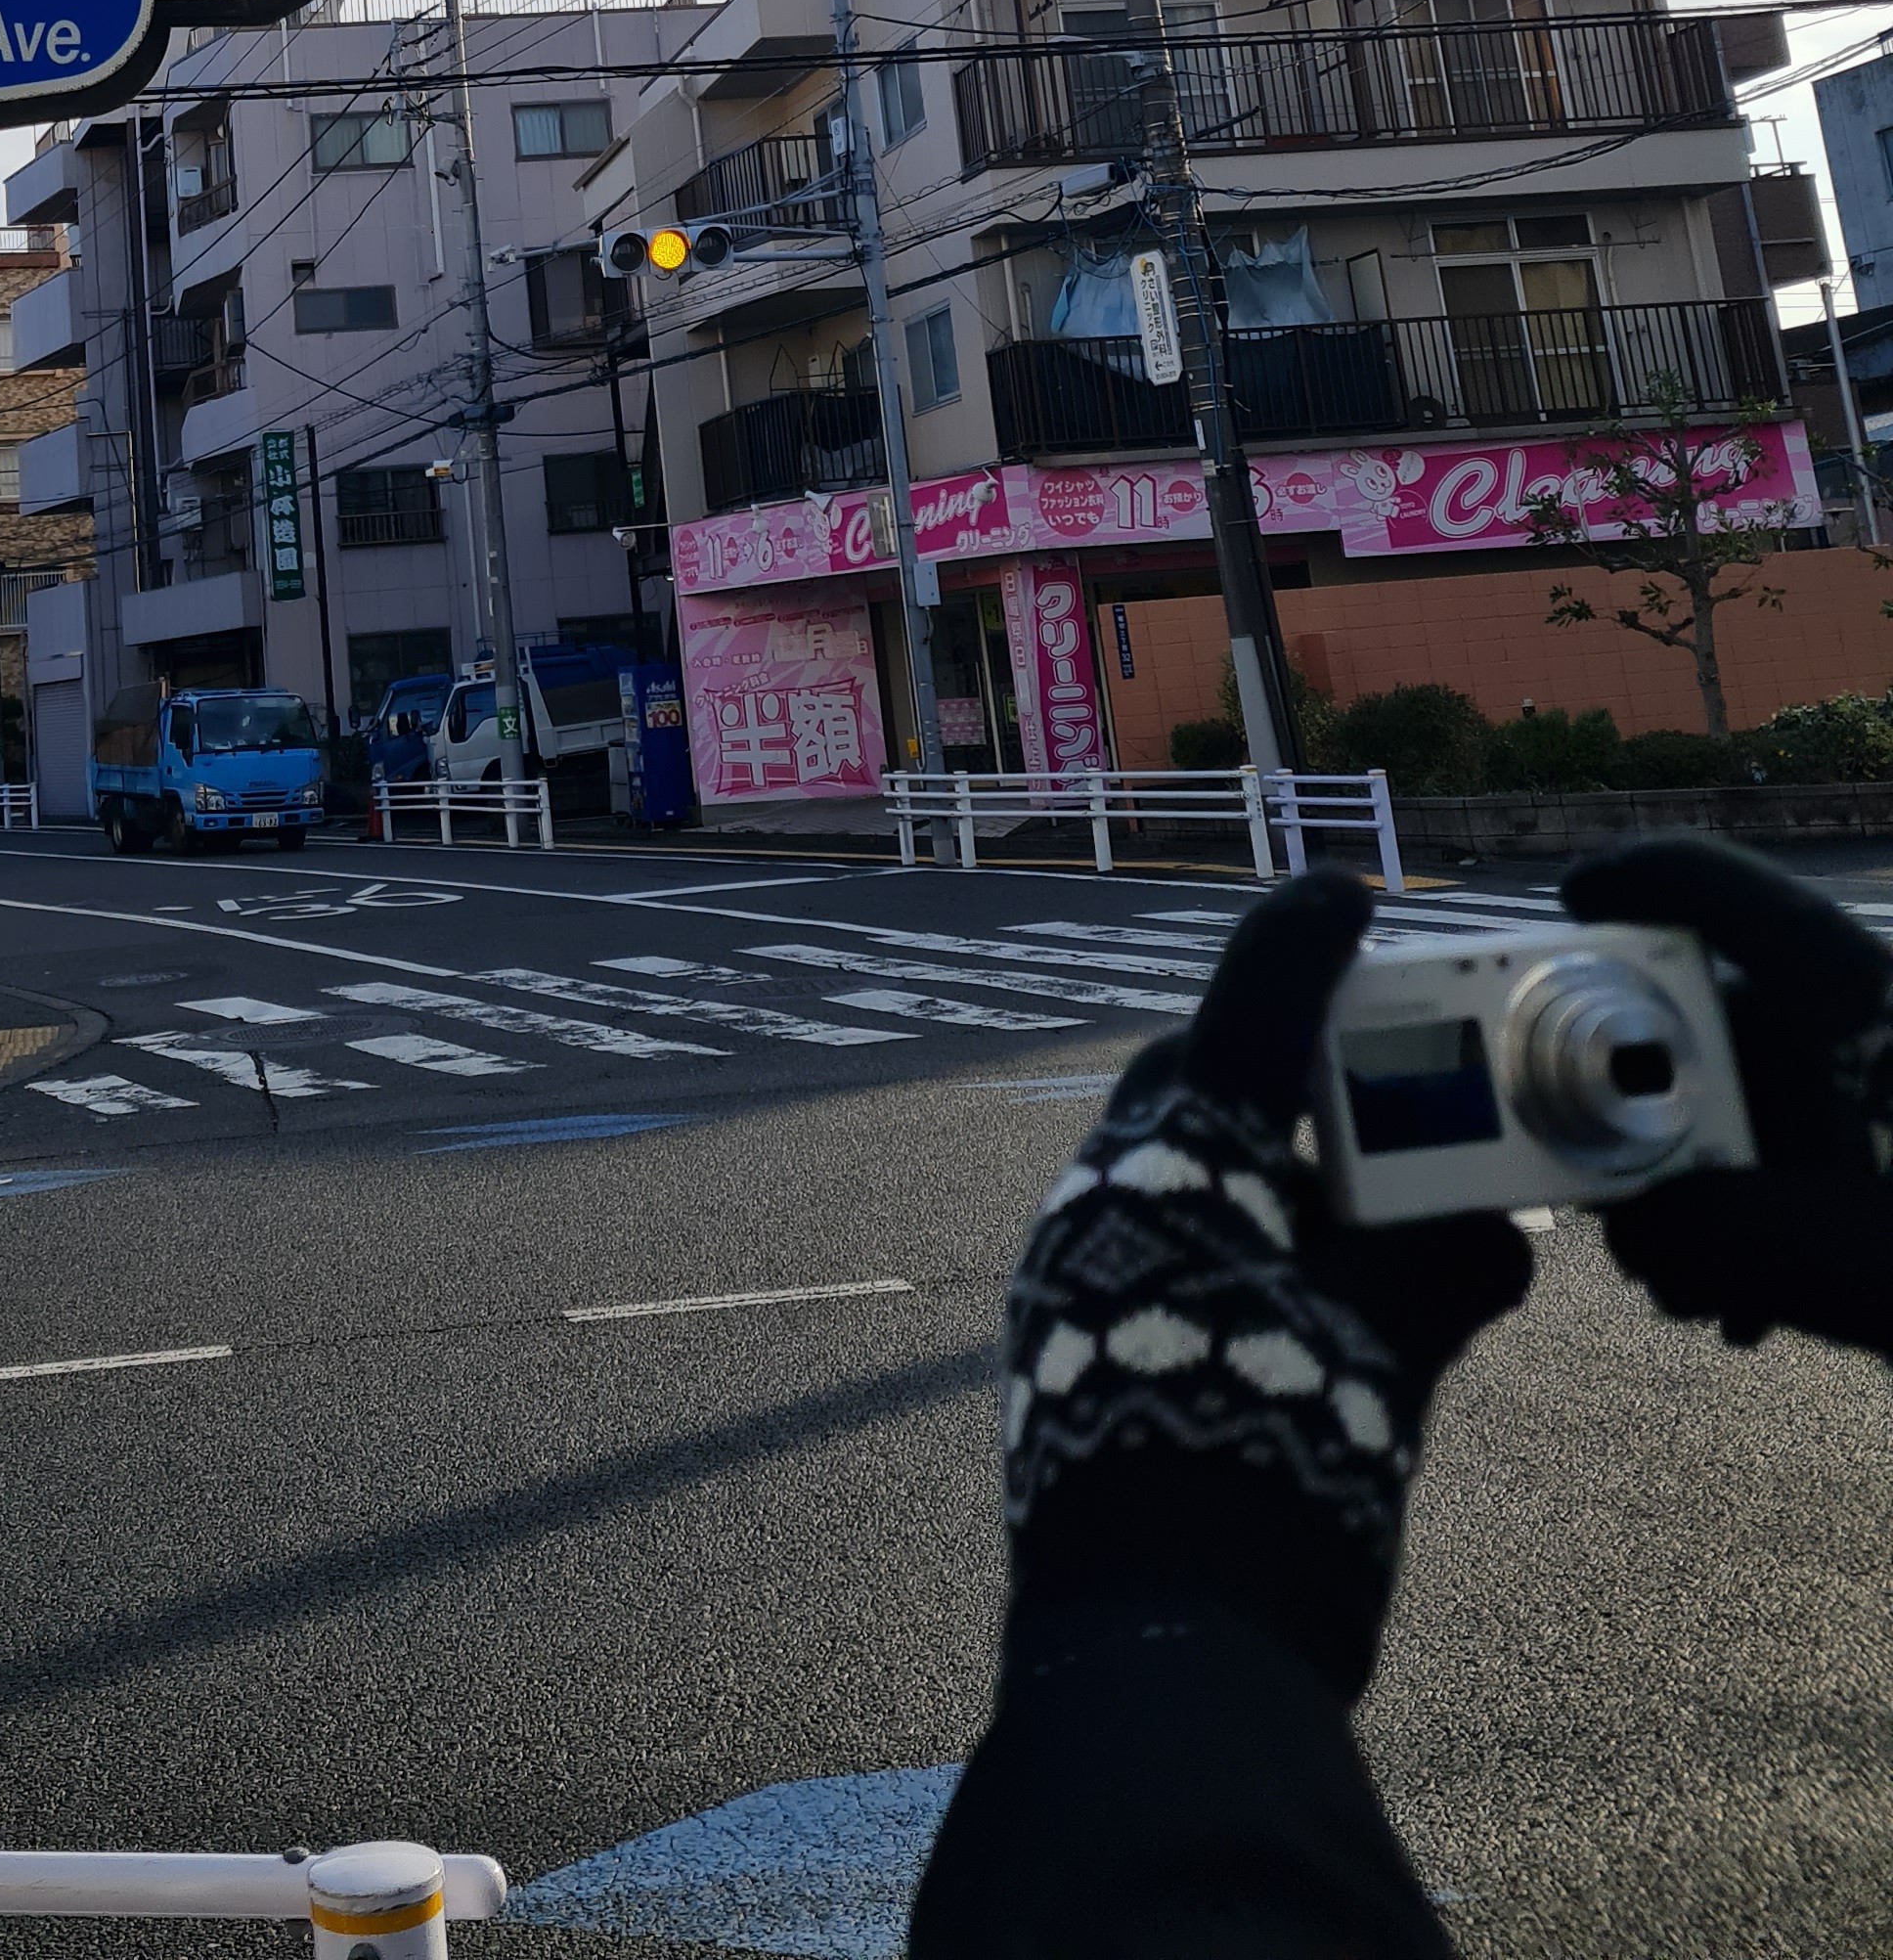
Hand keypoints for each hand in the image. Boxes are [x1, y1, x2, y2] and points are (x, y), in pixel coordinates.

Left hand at [1001, 870, 1530, 1701]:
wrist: (1153, 1648)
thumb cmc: (1272, 1473)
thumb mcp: (1387, 1364)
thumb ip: (1438, 1278)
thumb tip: (1497, 1242)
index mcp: (1187, 1159)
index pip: (1250, 1004)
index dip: (1299, 941)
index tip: (1342, 896)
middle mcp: (1105, 1191)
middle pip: (1191, 1080)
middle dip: (1271, 1066)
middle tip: (1360, 1091)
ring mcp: (1063, 1267)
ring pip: (1153, 1165)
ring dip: (1236, 1167)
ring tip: (1330, 1212)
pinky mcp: (1048, 1344)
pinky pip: (1125, 1244)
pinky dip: (1200, 1244)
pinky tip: (1267, 1300)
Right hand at [1558, 836, 1892, 1357]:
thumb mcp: (1862, 1266)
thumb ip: (1732, 1241)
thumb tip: (1633, 1235)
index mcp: (1859, 992)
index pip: (1721, 891)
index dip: (1629, 886)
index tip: (1560, 914)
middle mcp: (1871, 1021)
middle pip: (1719, 1019)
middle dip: (1640, 1111)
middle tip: (1604, 1200)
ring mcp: (1885, 1092)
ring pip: (1760, 1103)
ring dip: (1698, 1189)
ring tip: (1683, 1291)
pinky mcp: (1890, 1162)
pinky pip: (1810, 1161)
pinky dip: (1762, 1224)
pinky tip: (1749, 1310)